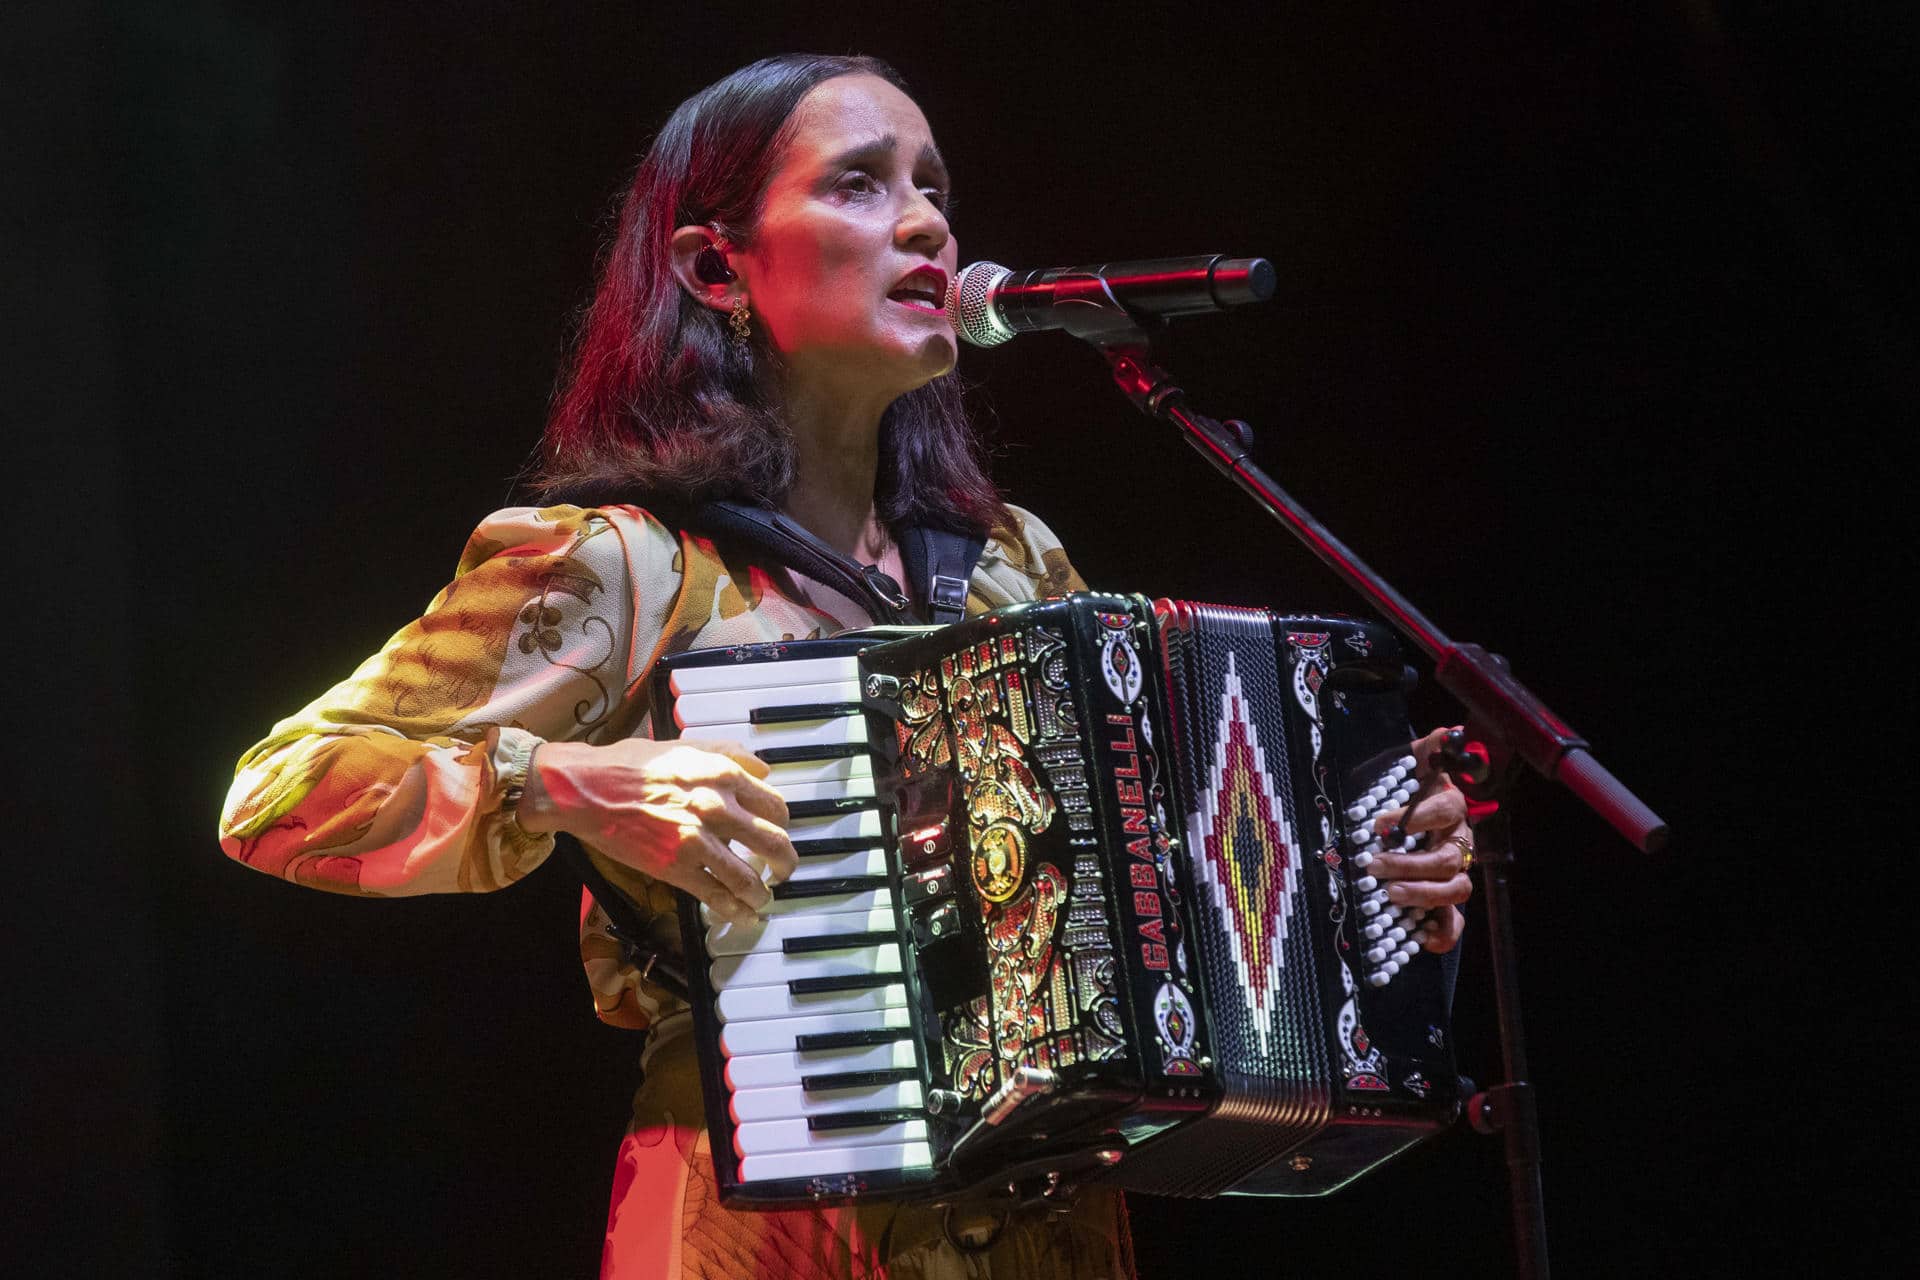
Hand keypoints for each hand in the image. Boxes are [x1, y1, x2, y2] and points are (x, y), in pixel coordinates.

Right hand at [519, 737, 795, 924]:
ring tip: (761, 897)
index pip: (775, 806)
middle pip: (773, 844)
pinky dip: (735, 910)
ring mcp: (697, 841)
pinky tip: (743, 915)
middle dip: (785, 863)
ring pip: (748, 878)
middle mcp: (717, 807)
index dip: (783, 825)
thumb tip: (763, 768)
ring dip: (761, 893)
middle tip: (783, 870)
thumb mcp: (685, 746)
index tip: (779, 833)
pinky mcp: (675, 868)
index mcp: (723, 774)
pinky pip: (716, 896)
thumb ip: (728, 753)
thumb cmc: (630, 764)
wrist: (585, 789)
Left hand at [1364, 725, 1474, 952]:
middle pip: (1446, 858)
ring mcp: (1454, 873)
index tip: (1378, 823)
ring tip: (1390, 895)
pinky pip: (1455, 923)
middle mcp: (1457, 842)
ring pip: (1455, 890)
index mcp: (1449, 808)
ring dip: (1424, 895)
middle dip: (1409, 863)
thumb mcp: (1410, 764)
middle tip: (1374, 864)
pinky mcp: (1446, 901)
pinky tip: (1423, 939)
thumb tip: (1448, 732)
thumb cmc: (1404, 789)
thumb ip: (1428, 749)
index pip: (1443, 810)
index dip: (1415, 816)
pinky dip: (1443, 933)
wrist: (1404, 811)